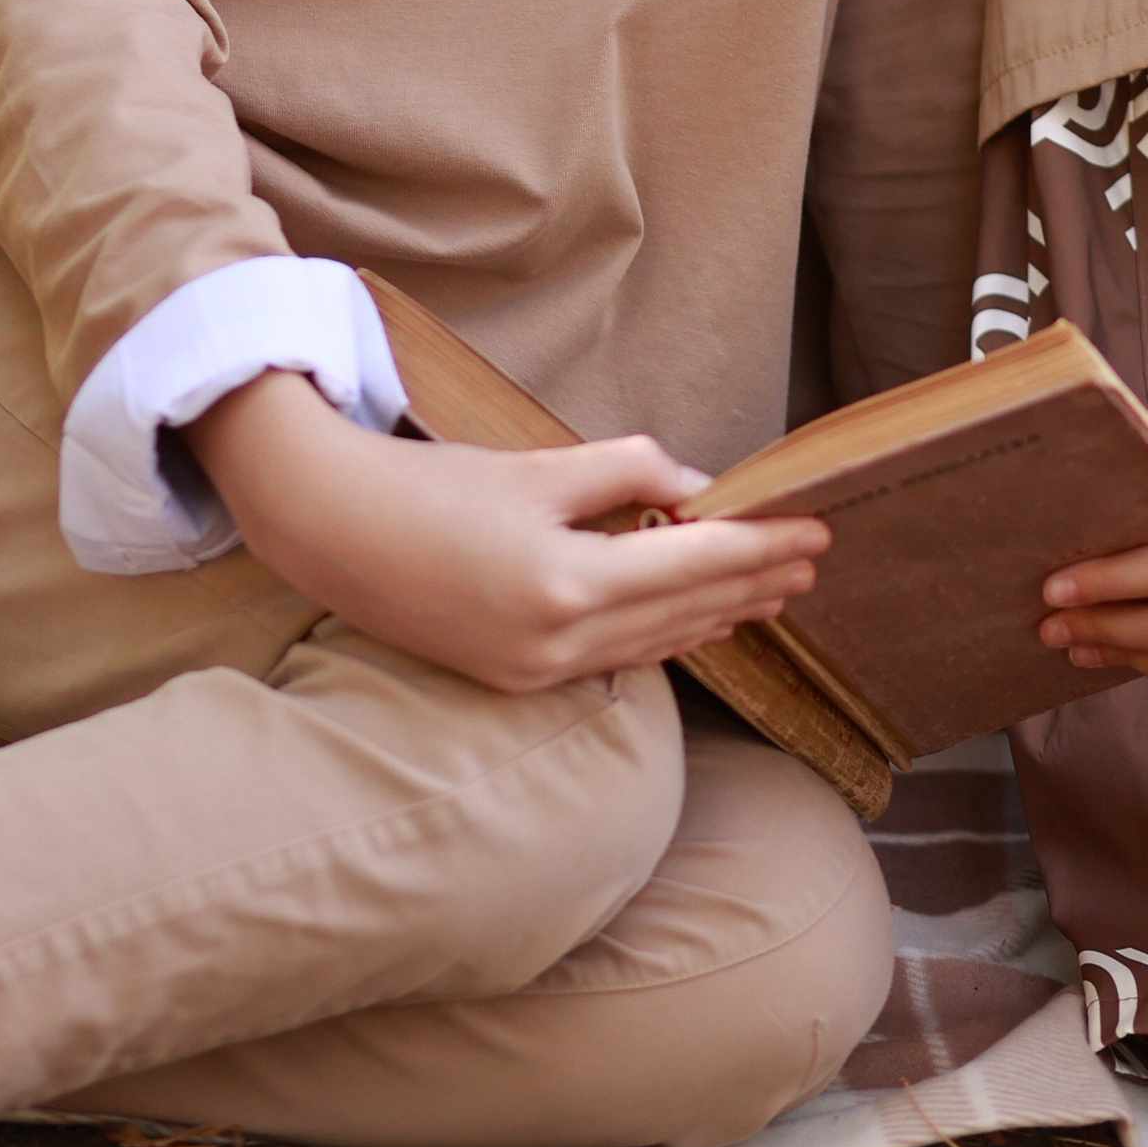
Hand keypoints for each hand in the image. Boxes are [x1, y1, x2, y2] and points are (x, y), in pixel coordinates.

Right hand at [191, 370, 829, 695]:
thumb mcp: (538, 467)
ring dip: (718, 613)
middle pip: (685, 610)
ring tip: (771, 591)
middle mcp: (558, 642)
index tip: (815, 530)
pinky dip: (664, 635)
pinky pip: (614, 658)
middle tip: (814, 558)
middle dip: (754, 582)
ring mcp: (535, 671)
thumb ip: (626, 473)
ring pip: (654, 642)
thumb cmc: (433, 487)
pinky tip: (695, 620)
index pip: (695, 563)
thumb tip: (694, 487)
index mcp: (567, 584)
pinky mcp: (514, 679)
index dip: (761, 546)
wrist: (333, 533)